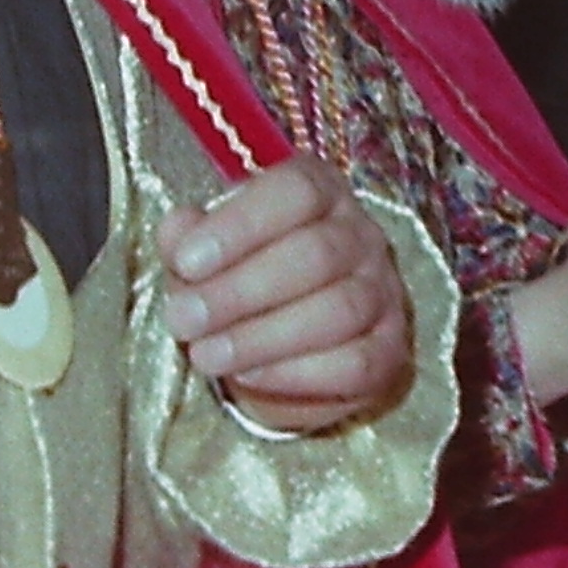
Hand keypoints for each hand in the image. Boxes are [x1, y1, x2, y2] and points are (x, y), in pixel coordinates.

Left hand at [162, 155, 412, 433]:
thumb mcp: (206, 258)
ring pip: (339, 309)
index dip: (240, 225)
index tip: (186, 262)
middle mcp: (361, 234)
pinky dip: (296, 374)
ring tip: (205, 355)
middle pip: (316, 253)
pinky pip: (357, 363)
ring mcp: (383, 292)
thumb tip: (178, 229)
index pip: (296, 191)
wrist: (283, 352)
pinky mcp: (389, 350)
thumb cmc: (240, 286)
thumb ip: (188, 242)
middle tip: (183, 320)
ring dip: (262, 337)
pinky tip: (248, 376)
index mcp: (320, 192)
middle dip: (240, 290)